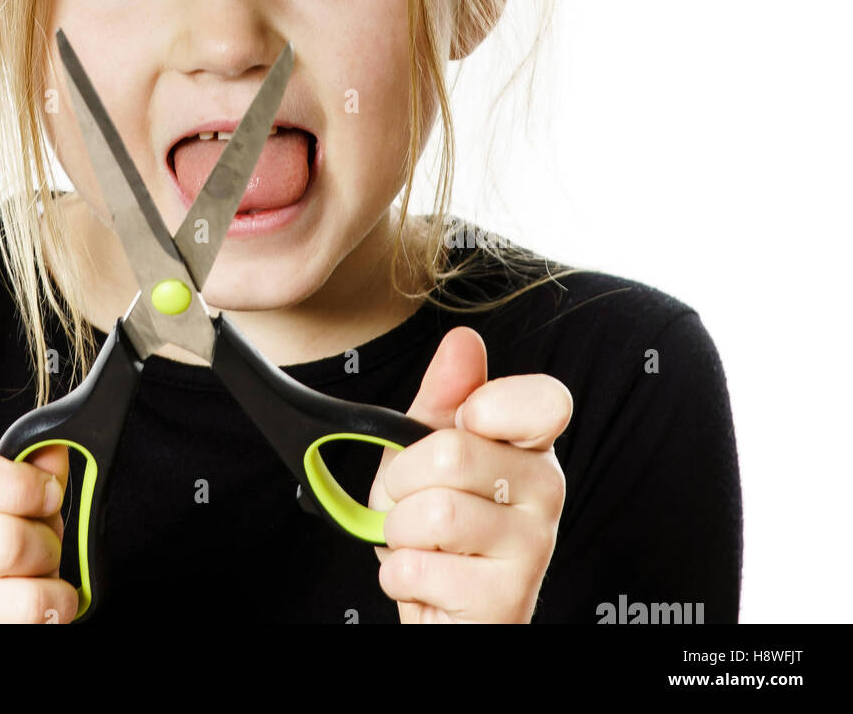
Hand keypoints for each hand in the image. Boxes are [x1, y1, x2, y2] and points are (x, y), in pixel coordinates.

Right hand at [0, 443, 77, 622]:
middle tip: (45, 553)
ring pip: (23, 599)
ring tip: (38, 587)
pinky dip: (46, 622)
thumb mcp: (1, 505)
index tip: (51, 494)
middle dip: (47, 548)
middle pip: (1, 542)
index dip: (19, 483)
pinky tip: (24, 615)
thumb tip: (54, 450)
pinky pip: (23, 631)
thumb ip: (29, 476)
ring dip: (51, 593)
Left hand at [369, 326, 571, 622]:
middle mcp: (546, 492)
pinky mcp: (507, 600)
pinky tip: (428, 579)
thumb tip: (464, 339)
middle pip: (452, 453)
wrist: (442, 607)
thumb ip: (443, 394)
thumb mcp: (424, 448)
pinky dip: (399, 575)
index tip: (466, 421)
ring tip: (422, 542)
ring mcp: (534, 549)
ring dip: (399, 532)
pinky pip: (419, 569)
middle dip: (404, 481)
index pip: (547, 401)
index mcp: (531, 446)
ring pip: (432, 514)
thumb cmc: (435, 525)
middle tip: (416, 500)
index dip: (490, 405)